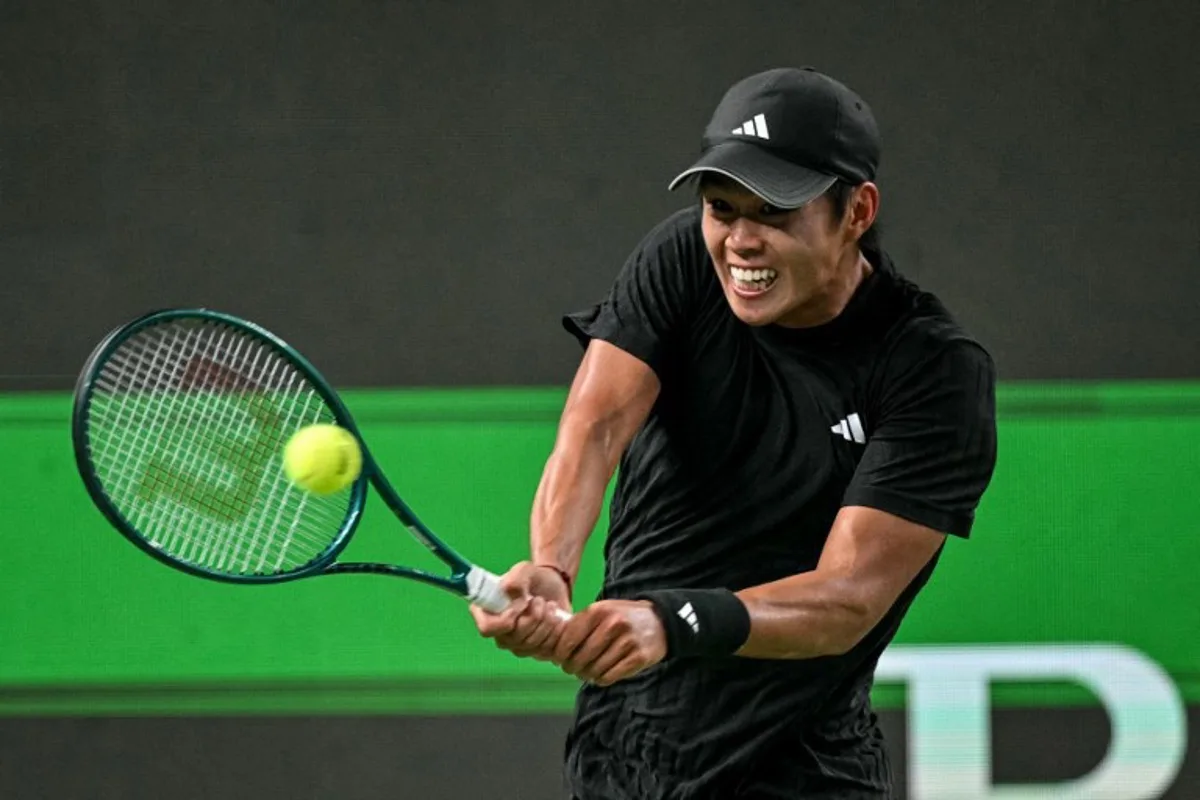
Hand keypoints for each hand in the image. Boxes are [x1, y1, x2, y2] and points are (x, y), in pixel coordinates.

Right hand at [470, 561, 571, 660]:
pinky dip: (556, 632)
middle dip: (533, 617)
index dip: (506, 619)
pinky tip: (558, 618)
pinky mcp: (535, 652)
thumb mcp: (525, 570)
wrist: (554, 588)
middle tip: (540, 600)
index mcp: (487, 613)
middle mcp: (498, 633)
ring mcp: (517, 646)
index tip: (523, 603)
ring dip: (546, 623)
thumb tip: (510, 591)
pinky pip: (545, 651)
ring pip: (531, 646)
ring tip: (550, 606)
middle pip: (513, 639)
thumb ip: (516, 578)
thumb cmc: (534, 578)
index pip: (487, 629)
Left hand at [552, 599, 666, 685]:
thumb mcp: (602, 610)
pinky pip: (610, 676)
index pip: (569, 639)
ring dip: (587, 675)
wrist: (660, 621)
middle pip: (580, 657)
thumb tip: (554, 648)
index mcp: (599, 610)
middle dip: (572, 667)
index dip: (560, 653)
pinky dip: (601, 679)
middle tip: (572, 669)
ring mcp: (627, 641)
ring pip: (594, 669)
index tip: (559, 659)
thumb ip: (580, 624)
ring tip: (586, 673)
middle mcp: (612, 624)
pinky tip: (601, 675)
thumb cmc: (622, 618)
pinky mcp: (638, 657)